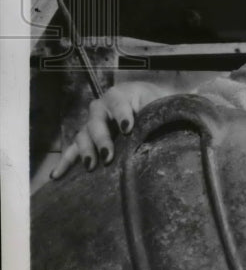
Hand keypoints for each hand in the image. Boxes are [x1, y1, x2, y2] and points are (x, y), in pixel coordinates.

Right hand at [50, 80, 171, 179]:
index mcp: (121, 94)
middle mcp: (102, 107)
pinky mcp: (88, 137)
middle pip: (96, 121)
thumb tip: (165, 126)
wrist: (152, 104)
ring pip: (83, 135)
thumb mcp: (160, 102)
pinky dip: (66, 161)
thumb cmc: (157, 103)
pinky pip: (74, 149)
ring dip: (85, 151)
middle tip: (108, 156)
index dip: (122, 115)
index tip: (127, 128)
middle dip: (101, 139)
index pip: (118, 103)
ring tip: (90, 166)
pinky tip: (56, 174)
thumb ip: (159, 110)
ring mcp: (93, 123)